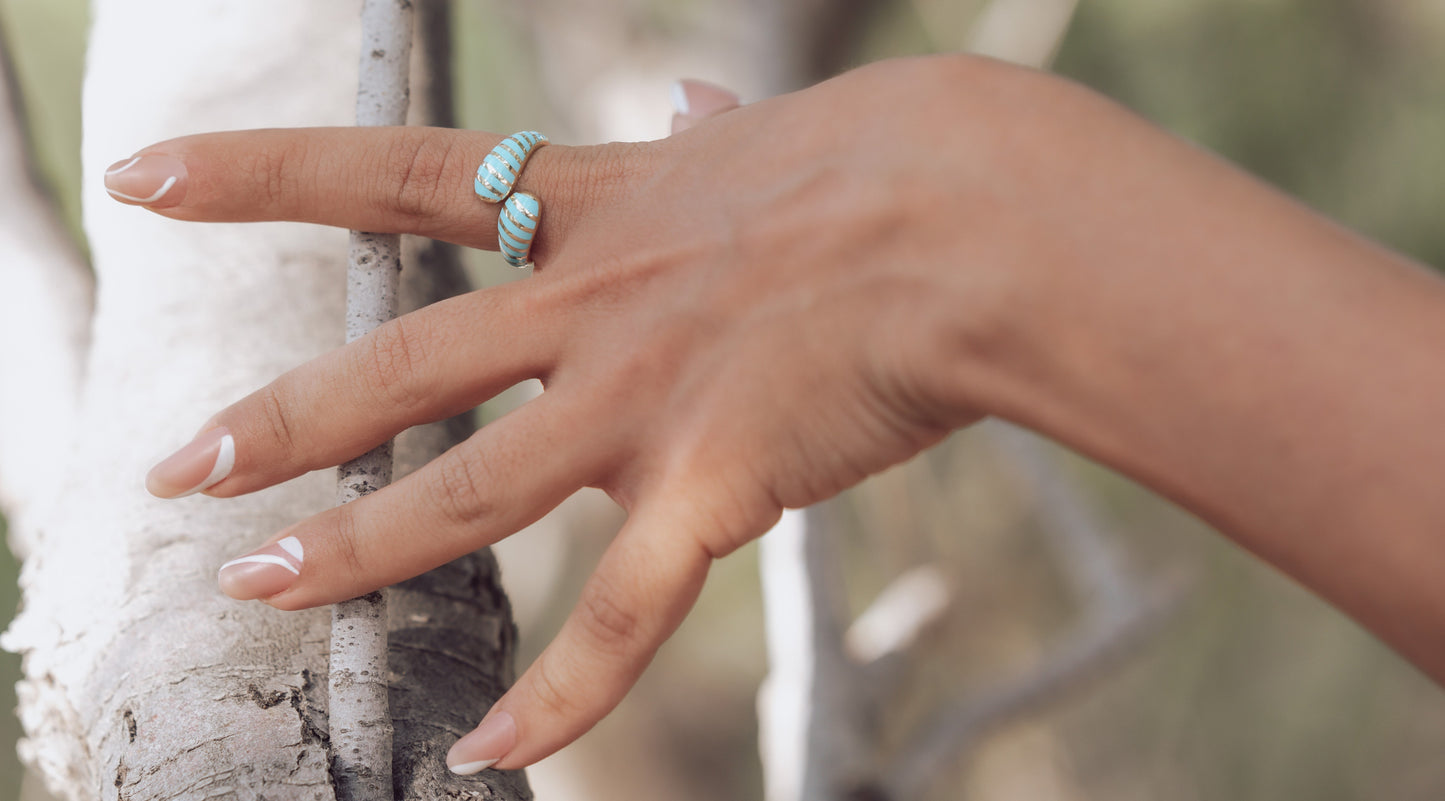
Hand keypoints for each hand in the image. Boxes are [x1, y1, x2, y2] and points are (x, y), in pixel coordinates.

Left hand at [121, 55, 1001, 769]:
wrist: (973, 213)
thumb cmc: (894, 160)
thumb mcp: (766, 133)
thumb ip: (706, 134)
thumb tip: (694, 100)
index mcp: (598, 209)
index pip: (393, 176)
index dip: (259, 174)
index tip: (150, 179)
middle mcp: (590, 308)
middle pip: (394, 365)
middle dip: (276, 417)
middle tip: (173, 466)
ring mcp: (641, 401)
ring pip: (466, 493)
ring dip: (353, 549)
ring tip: (258, 590)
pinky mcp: (714, 485)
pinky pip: (624, 612)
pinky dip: (563, 692)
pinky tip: (493, 752)